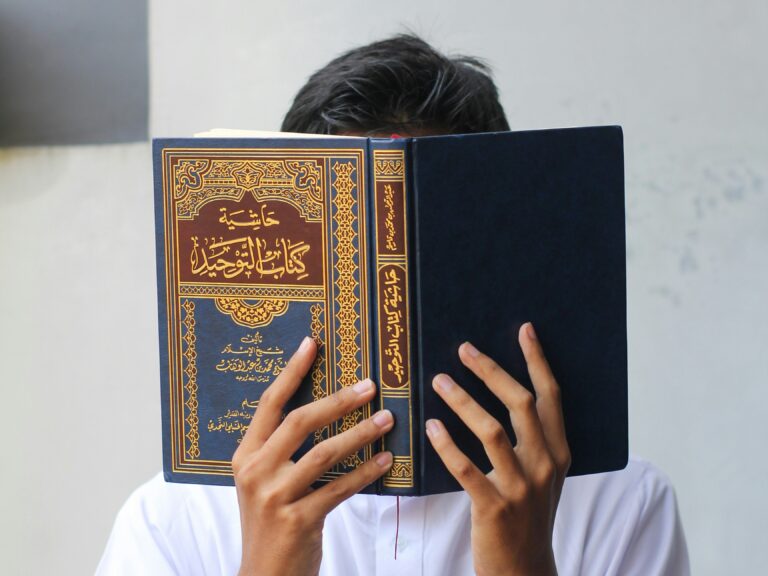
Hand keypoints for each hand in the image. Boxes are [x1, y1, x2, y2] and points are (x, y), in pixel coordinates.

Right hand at [233, 336, 394, 575]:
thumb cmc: (271, 523)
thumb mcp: (263, 482)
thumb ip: (281, 449)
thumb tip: (323, 408)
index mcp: (244, 456)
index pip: (270, 404)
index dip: (292, 371)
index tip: (313, 343)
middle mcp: (254, 472)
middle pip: (299, 422)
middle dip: (338, 400)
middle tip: (370, 385)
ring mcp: (274, 497)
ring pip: (324, 453)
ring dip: (360, 434)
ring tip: (387, 419)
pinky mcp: (298, 521)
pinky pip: (340, 488)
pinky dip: (365, 472)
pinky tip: (385, 461)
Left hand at [426, 323, 570, 575]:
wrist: (525, 569)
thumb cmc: (527, 514)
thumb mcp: (542, 475)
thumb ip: (533, 439)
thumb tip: (507, 393)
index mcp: (559, 452)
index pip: (550, 396)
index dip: (537, 360)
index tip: (523, 329)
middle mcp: (545, 464)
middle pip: (520, 404)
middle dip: (491, 371)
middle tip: (463, 349)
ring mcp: (522, 487)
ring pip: (491, 430)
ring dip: (462, 400)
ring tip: (438, 380)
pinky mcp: (494, 508)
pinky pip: (466, 468)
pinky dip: (447, 445)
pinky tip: (431, 426)